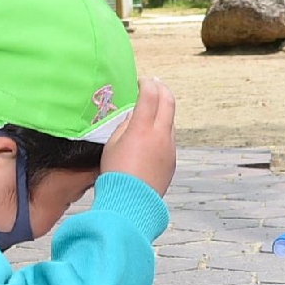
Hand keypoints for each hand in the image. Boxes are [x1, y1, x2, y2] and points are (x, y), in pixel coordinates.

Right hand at [100, 75, 176, 196]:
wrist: (131, 203)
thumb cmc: (116, 175)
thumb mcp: (112, 144)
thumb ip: (124, 125)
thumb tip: (133, 116)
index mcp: (142, 128)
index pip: (150, 95)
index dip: (146, 83)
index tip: (142, 81)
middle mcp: (161, 135)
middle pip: (168, 101)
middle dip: (162, 89)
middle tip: (155, 84)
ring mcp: (170, 148)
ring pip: (171, 120)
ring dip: (164, 109)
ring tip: (154, 106)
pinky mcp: (172, 160)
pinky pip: (170, 138)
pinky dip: (164, 128)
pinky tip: (153, 132)